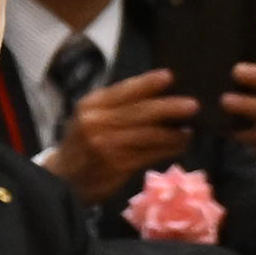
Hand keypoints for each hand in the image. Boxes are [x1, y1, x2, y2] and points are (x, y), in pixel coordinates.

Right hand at [40, 69, 197, 199]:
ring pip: (147, 135)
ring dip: (172, 133)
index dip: (147, 83)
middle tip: (192, 105)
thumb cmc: (83, 142)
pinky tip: (179, 146)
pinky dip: (166, 150)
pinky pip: (147, 154)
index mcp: (91, 104)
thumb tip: (156, 95)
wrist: (63, 178)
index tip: (169, 76)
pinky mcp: (115, 165)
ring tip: (189, 130)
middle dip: (168, 108)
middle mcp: (96, 122)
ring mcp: (105, 145)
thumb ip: (115, 106)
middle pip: (139, 112)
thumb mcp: (90, 117)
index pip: (123, 90)